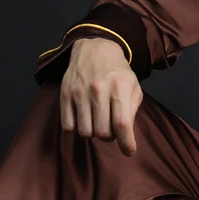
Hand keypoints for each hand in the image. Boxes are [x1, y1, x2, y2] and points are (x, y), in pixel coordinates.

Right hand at [60, 37, 142, 155]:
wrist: (95, 48)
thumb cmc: (118, 71)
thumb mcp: (133, 86)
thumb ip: (132, 110)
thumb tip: (127, 136)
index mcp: (120, 87)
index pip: (121, 123)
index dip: (126, 143)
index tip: (129, 151)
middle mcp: (98, 89)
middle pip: (102, 132)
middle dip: (109, 136)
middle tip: (111, 127)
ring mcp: (79, 92)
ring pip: (85, 132)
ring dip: (93, 132)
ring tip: (97, 121)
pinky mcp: (65, 94)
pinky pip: (68, 126)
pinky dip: (77, 127)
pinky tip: (84, 117)